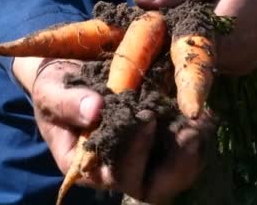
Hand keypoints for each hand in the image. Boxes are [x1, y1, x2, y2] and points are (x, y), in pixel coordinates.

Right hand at [13, 57, 213, 202]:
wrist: (68, 69)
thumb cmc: (54, 85)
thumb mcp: (51, 91)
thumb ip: (68, 103)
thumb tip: (94, 110)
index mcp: (88, 165)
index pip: (115, 174)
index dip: (135, 152)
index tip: (147, 117)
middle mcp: (116, 169)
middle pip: (151, 187)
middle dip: (174, 165)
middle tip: (188, 133)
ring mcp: (140, 158)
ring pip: (173, 176)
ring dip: (191, 156)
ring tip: (200, 127)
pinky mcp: (157, 142)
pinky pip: (184, 155)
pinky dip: (198, 140)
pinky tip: (206, 118)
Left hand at [133, 0, 256, 74]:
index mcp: (220, 36)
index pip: (172, 50)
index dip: (153, 42)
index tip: (139, 30)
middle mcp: (229, 60)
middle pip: (184, 60)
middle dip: (166, 44)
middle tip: (154, 23)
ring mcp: (238, 67)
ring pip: (198, 62)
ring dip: (184, 46)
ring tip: (177, 22)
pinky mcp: (244, 66)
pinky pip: (212, 62)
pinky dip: (201, 48)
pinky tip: (198, 29)